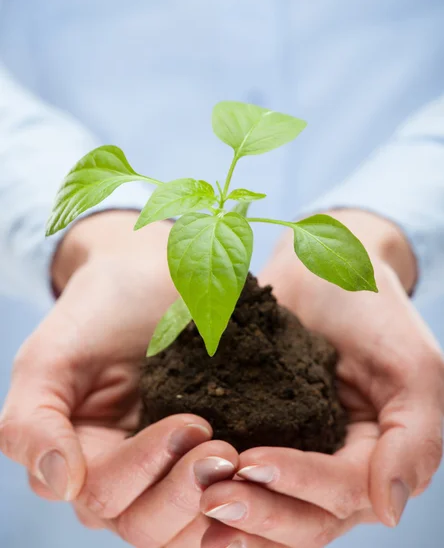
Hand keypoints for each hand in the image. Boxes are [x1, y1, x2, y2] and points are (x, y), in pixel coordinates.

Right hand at [0, 211, 236, 545]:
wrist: (151, 273)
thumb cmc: (98, 309)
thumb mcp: (50, 358)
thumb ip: (32, 422)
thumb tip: (60, 484)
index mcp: (81, 459)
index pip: (103, 495)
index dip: (143, 468)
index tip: (193, 421)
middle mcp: (126, 474)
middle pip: (146, 525)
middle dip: (185, 494)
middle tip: (226, 450)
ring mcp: (171, 468)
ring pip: (187, 528)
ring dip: (218, 504)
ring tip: (247, 461)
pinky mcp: (210, 453)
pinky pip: (226, 498)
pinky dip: (246, 498)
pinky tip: (267, 474)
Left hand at [199, 210, 443, 547]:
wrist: (323, 265)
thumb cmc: (373, 308)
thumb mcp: (413, 367)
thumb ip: (414, 439)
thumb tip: (389, 510)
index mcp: (375, 456)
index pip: (343, 491)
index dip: (301, 483)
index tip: (253, 461)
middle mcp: (335, 466)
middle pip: (303, 518)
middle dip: (261, 512)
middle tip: (213, 497)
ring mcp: (296, 452)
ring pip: (270, 507)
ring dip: (236, 514)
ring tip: (195, 502)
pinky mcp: (259, 430)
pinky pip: (241, 472)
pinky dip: (216, 486)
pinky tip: (182, 486)